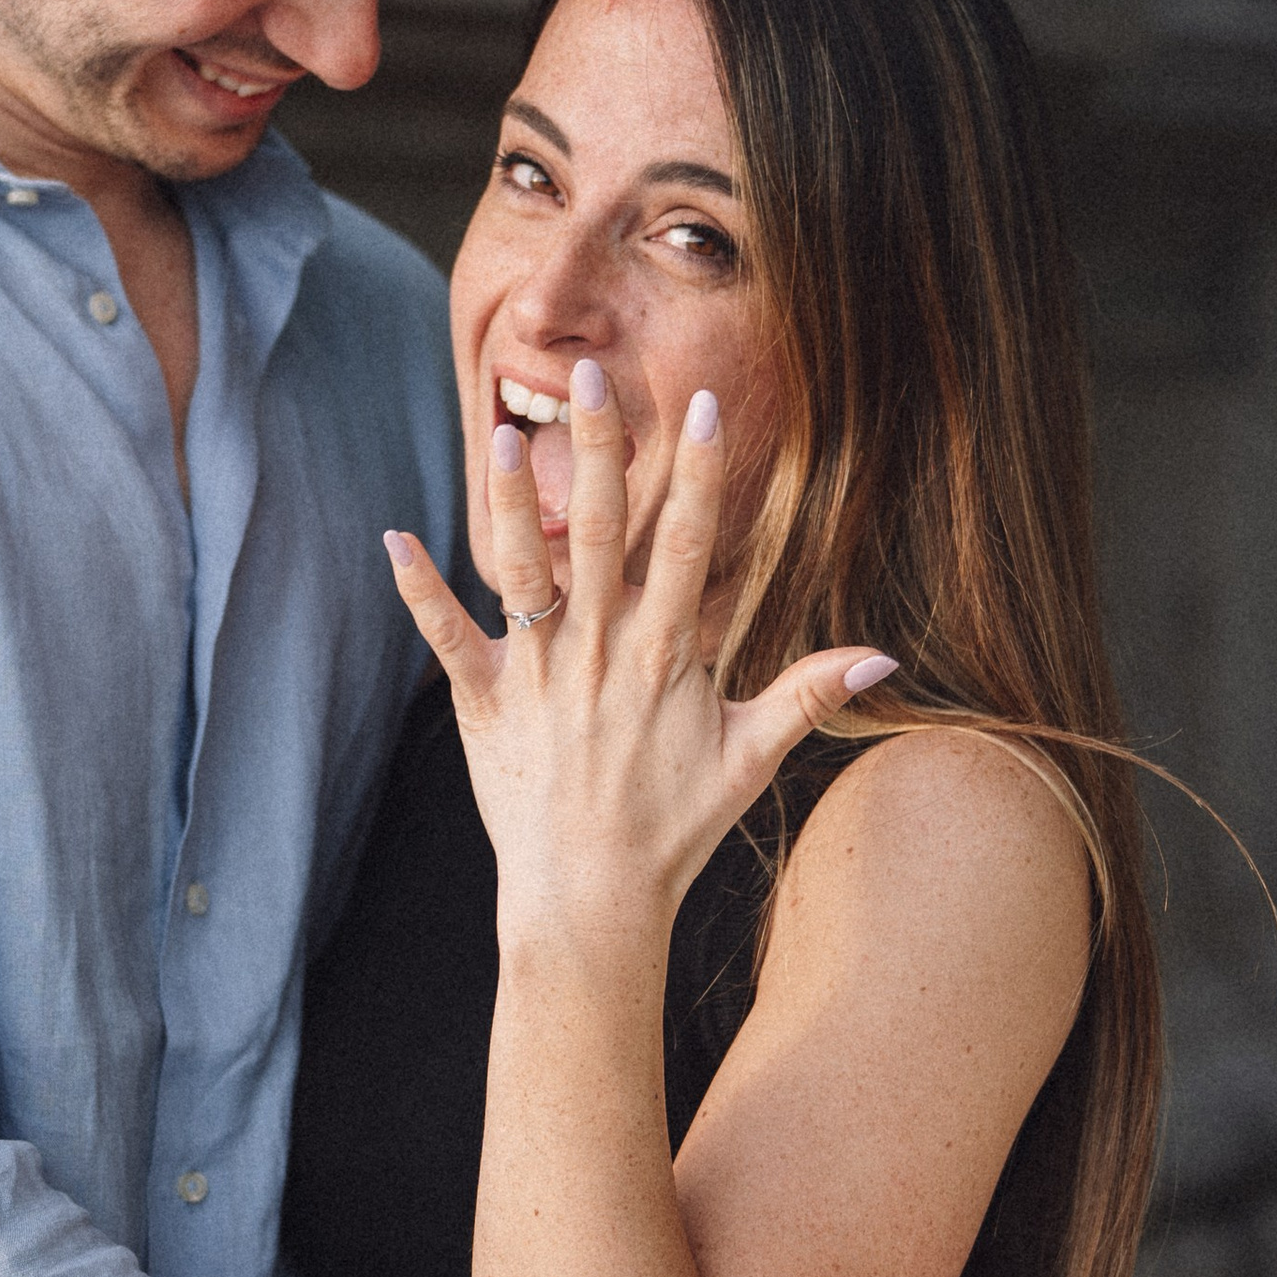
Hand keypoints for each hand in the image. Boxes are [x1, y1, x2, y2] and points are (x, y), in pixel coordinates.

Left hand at [384, 359, 891, 939]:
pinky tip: (392, 538)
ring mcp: (539, 676)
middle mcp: (601, 653)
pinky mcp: (485, 705)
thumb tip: (884, 659)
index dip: (696, 472)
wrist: (591, 902)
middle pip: (602, 533)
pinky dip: (420, 591)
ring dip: (512, 501)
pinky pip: (449, 638)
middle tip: (590, 375)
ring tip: (504, 433)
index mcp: (666, 656)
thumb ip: (809, 695)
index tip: (701, 405)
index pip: (687, 545)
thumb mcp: (750, 760)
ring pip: (525, 571)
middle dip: (600, 450)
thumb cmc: (672, 830)